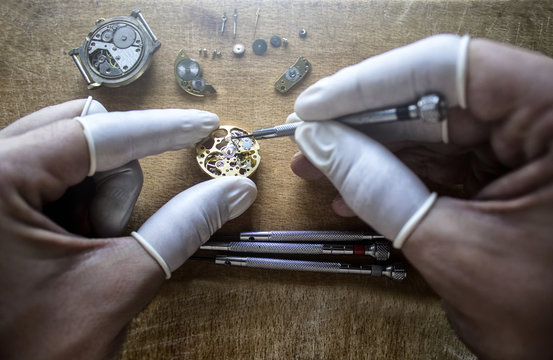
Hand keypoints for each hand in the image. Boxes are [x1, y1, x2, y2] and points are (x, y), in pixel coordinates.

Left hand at [0, 99, 256, 359]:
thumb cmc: (30, 350)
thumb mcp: (117, 285)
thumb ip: (182, 227)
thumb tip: (234, 190)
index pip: (98, 133)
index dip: (161, 129)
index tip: (202, 125)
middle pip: (82, 132)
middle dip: (115, 182)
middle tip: (108, 232)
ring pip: (72, 153)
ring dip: (97, 198)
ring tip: (85, 249)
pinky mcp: (0, 198)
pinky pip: (56, 174)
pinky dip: (81, 201)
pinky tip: (73, 242)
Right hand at [291, 34, 552, 358]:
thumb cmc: (548, 317)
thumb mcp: (452, 248)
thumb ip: (380, 189)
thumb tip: (322, 145)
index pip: (452, 70)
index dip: (372, 84)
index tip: (318, 105)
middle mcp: (546, 123)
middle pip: (436, 99)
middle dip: (362, 123)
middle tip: (310, 136)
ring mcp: (530, 148)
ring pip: (433, 133)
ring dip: (371, 153)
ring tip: (320, 166)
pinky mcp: (509, 173)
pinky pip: (443, 164)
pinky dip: (396, 177)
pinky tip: (354, 191)